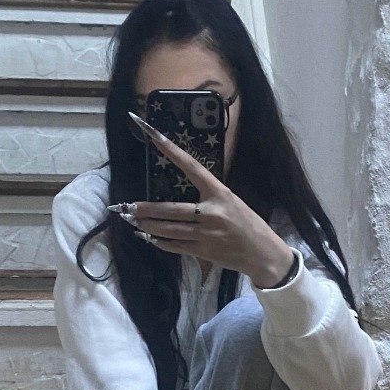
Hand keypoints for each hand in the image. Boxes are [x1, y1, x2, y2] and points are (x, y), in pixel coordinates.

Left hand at [119, 114, 294, 287]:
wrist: (264, 255)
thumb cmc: (250, 225)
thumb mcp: (232, 202)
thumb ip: (209, 196)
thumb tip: (183, 192)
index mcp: (220, 193)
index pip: (190, 166)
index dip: (169, 149)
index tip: (152, 134)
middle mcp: (210, 213)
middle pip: (169, 209)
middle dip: (144, 208)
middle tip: (124, 206)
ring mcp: (205, 234)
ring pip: (167, 229)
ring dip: (145, 225)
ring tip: (130, 220)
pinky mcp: (202, 252)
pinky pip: (174, 246)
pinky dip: (158, 242)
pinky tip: (147, 237)